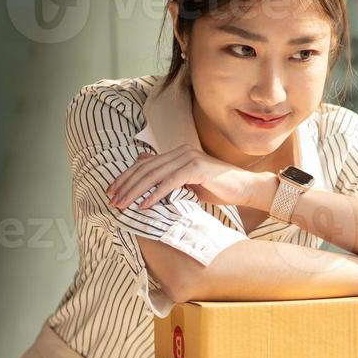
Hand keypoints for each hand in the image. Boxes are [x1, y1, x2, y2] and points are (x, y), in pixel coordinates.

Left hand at [106, 147, 264, 210]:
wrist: (245, 188)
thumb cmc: (218, 189)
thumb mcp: (189, 184)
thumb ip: (169, 178)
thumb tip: (147, 175)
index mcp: (178, 153)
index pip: (144, 164)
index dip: (125, 177)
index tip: (112, 192)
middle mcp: (181, 151)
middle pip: (145, 168)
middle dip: (126, 185)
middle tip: (113, 201)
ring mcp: (189, 158)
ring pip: (154, 175)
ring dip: (136, 191)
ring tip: (124, 204)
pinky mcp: (196, 169)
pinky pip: (170, 182)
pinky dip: (156, 194)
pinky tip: (145, 205)